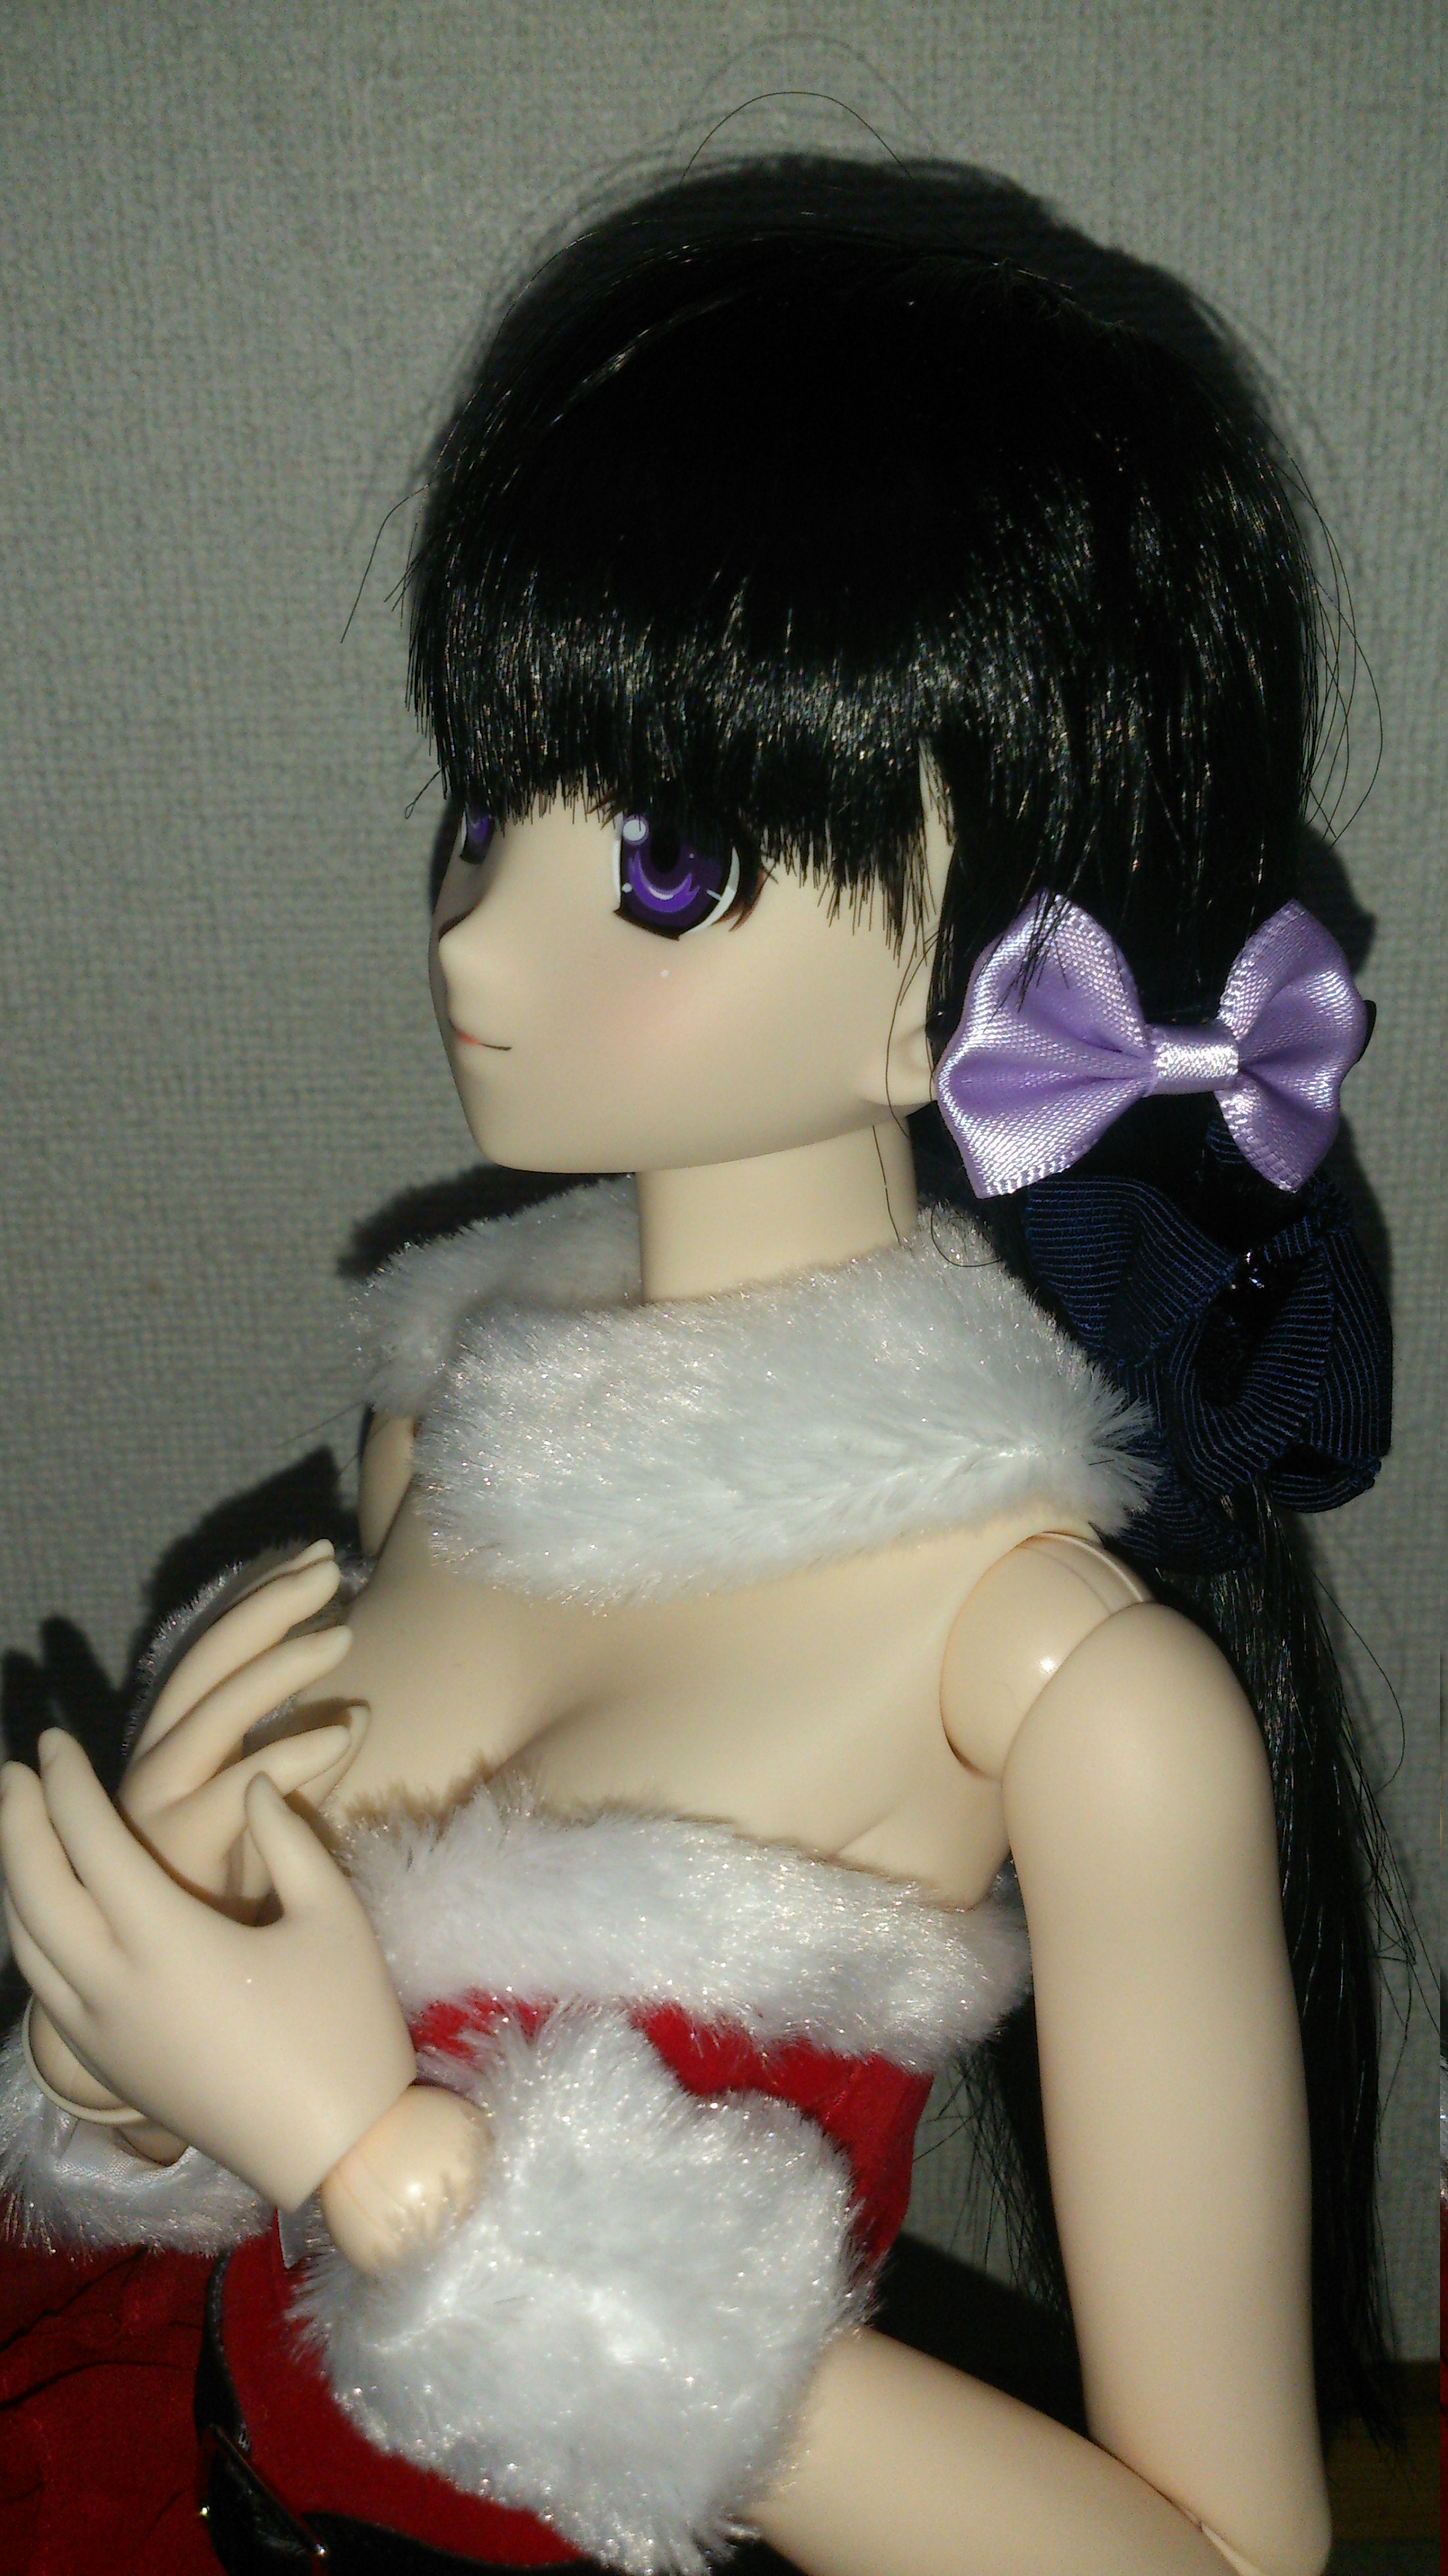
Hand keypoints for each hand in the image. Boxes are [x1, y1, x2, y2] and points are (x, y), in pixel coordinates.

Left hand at [0, 1738, 415, 2207]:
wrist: (335, 2151)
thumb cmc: (345, 2028)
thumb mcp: (333, 1918)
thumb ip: (287, 1839)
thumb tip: (253, 1782)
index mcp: (167, 1941)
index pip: (92, 1843)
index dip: (67, 1786)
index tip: (53, 1741)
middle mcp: (114, 1987)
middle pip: (34, 1891)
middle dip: (16, 1823)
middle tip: (14, 1772)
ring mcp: (102, 2034)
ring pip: (26, 1943)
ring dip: (14, 1877)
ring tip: (20, 1831)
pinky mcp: (109, 2067)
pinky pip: (43, 1987)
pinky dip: (29, 1934)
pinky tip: (46, 1911)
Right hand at [122, 1541, 366, 1907]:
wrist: (180, 1982)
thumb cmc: (232, 1894)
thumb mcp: (273, 1813)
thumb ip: (300, 1761)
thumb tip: (355, 1715)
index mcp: (181, 1743)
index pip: (216, 1650)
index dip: (260, 1597)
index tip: (314, 1553)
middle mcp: (162, 1760)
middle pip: (208, 1663)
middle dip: (265, 1607)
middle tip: (327, 1566)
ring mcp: (161, 1802)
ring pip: (214, 1713)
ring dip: (278, 1668)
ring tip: (342, 1635)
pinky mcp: (179, 1848)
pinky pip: (234, 1790)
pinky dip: (289, 1756)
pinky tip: (343, 1733)